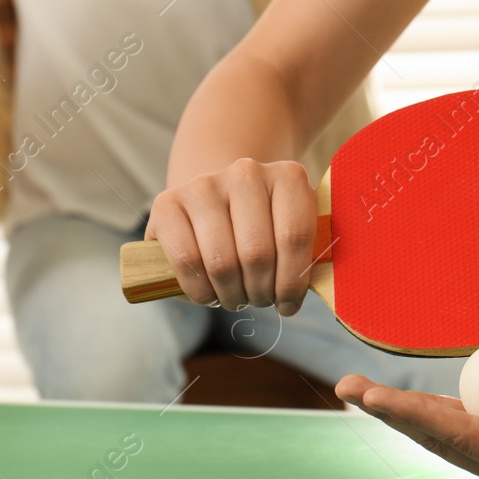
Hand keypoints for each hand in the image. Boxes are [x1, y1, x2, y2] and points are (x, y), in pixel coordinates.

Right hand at [145, 159, 317, 313]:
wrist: (216, 199)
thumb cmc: (263, 227)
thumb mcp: (291, 229)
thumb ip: (307, 252)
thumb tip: (313, 291)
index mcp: (288, 176)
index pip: (295, 237)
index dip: (292, 283)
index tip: (289, 305)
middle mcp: (246, 172)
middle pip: (257, 253)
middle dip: (260, 292)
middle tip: (259, 301)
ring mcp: (204, 185)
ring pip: (222, 261)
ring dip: (232, 295)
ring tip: (237, 298)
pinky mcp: (166, 203)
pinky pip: (187, 261)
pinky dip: (200, 291)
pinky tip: (210, 295)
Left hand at [336, 336, 478, 478]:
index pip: (456, 438)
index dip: (411, 416)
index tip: (374, 397)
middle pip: (438, 436)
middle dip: (391, 414)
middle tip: (347, 387)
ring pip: (441, 427)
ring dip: (401, 410)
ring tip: (357, 390)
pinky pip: (459, 413)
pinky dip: (427, 404)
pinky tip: (396, 397)